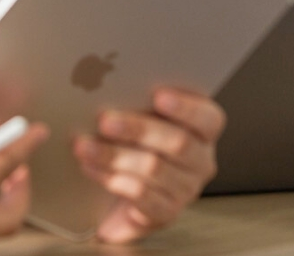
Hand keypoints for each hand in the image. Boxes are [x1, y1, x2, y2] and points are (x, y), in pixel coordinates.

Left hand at [72, 89, 224, 242]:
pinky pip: (142, 196)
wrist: (121, 195)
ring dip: (114, 155)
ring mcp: (186, 189)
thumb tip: (109, 81)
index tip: (158, 96)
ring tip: (84, 146)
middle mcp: (201, 160)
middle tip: (105, 120)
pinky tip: (92, 169)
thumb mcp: (141, 117)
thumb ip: (137, 100)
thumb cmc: (134, 143)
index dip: (186, 107)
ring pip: (154, 169)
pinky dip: (113, 179)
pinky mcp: (166, 212)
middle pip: (178, 143)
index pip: (209, 118)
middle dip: (138, 129)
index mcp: (203, 131)